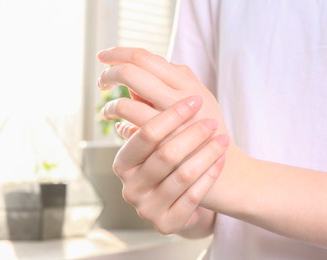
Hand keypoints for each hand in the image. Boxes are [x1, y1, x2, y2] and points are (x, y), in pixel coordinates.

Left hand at [97, 47, 228, 137]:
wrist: (225, 169)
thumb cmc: (208, 132)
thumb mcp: (198, 98)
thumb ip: (173, 81)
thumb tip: (141, 71)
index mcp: (187, 82)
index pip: (145, 57)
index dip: (119, 53)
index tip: (104, 56)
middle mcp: (180, 96)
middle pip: (132, 72)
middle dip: (109, 74)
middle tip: (101, 82)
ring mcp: (171, 122)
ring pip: (126, 104)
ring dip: (111, 106)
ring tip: (108, 112)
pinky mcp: (163, 146)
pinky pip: (131, 131)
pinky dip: (121, 126)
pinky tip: (120, 126)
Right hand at [103, 94, 228, 233]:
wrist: (176, 201)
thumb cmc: (168, 162)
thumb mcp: (155, 143)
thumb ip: (147, 115)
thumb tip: (143, 80)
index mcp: (122, 163)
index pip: (146, 134)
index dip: (171, 115)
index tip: (195, 99)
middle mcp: (130, 187)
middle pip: (165, 154)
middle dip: (193, 134)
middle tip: (212, 120)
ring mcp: (146, 208)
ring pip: (182, 175)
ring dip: (206, 153)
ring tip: (222, 137)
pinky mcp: (166, 224)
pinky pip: (194, 197)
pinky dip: (209, 175)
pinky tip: (220, 159)